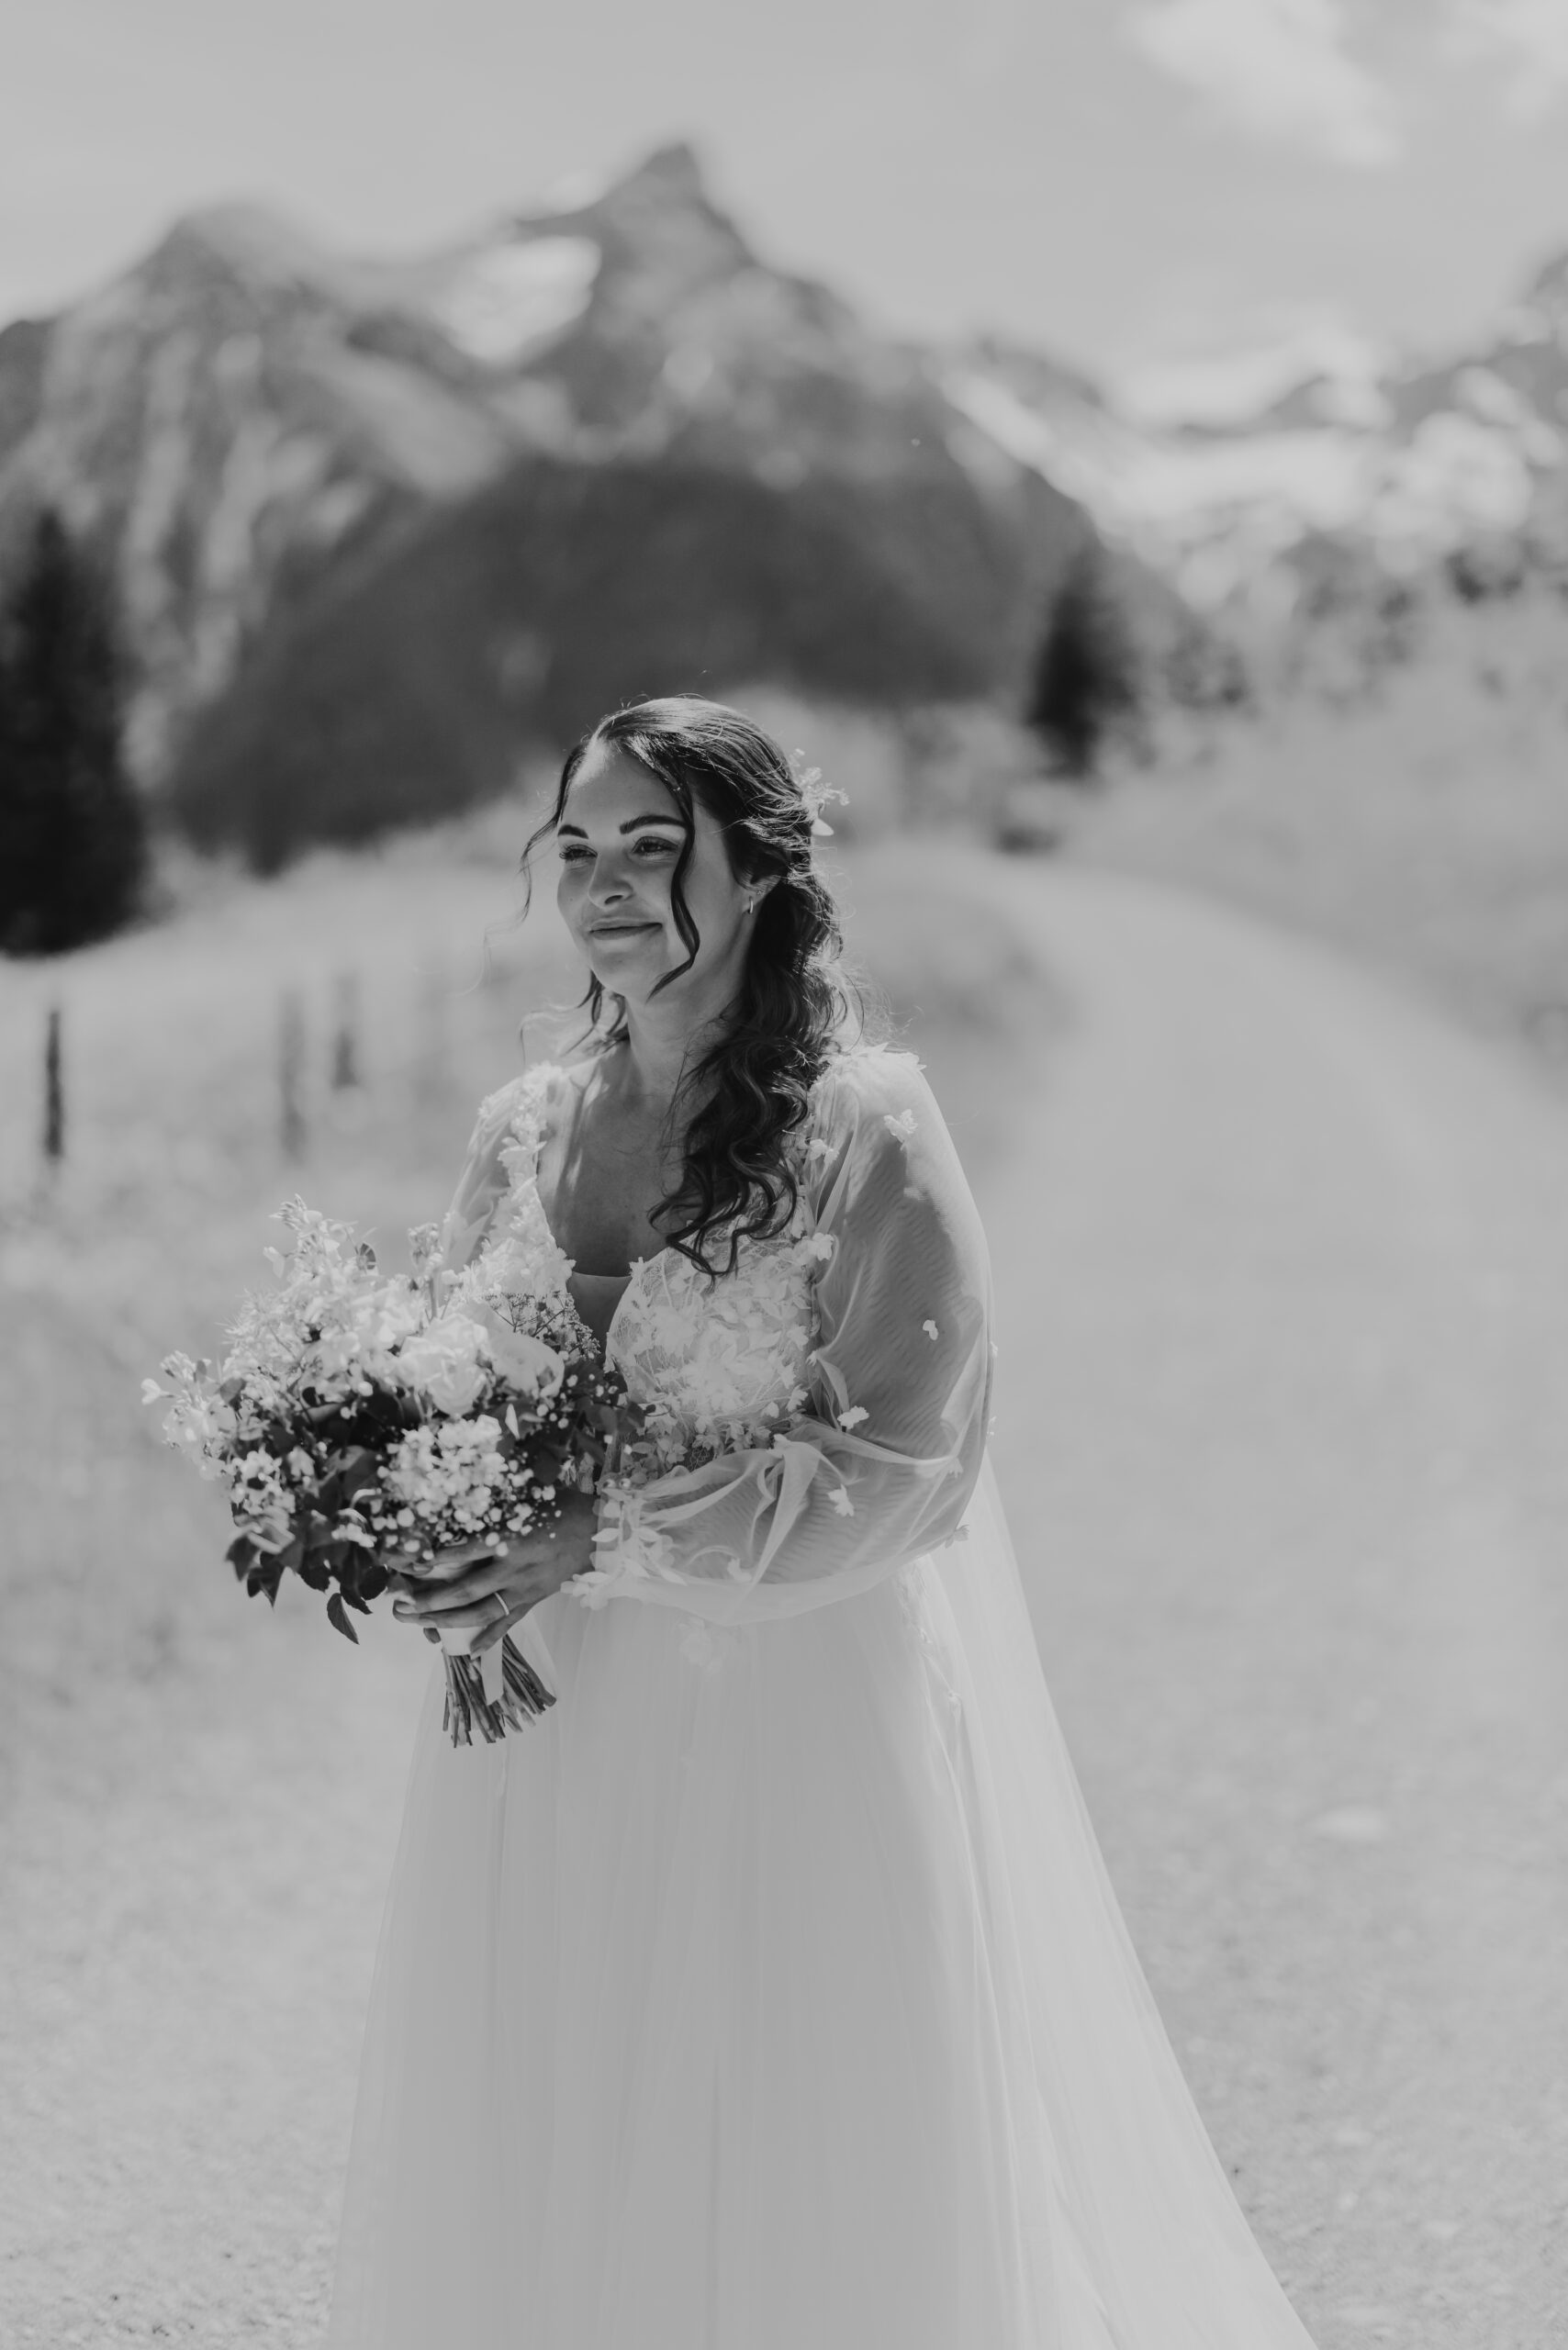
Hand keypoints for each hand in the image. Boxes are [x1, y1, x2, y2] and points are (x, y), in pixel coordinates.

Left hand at [389, 1490, 599, 1651]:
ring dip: (447, 1621)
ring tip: (418, 1624)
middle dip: (430, 1600)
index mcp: (512, 1537)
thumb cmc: (560, 1505)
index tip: (406, 1563)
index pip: (465, 1551)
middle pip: (466, 1590)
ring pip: (482, 1612)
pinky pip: (509, 1623)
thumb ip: (492, 1502)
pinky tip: (469, 1650)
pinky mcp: (534, 1599)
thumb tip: (455, 1497)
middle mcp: (515, 1568)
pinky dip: (489, 1638)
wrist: (600, 1529)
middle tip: (400, 1605)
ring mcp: (525, 1588)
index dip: (434, 1559)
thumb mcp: (526, 1495)